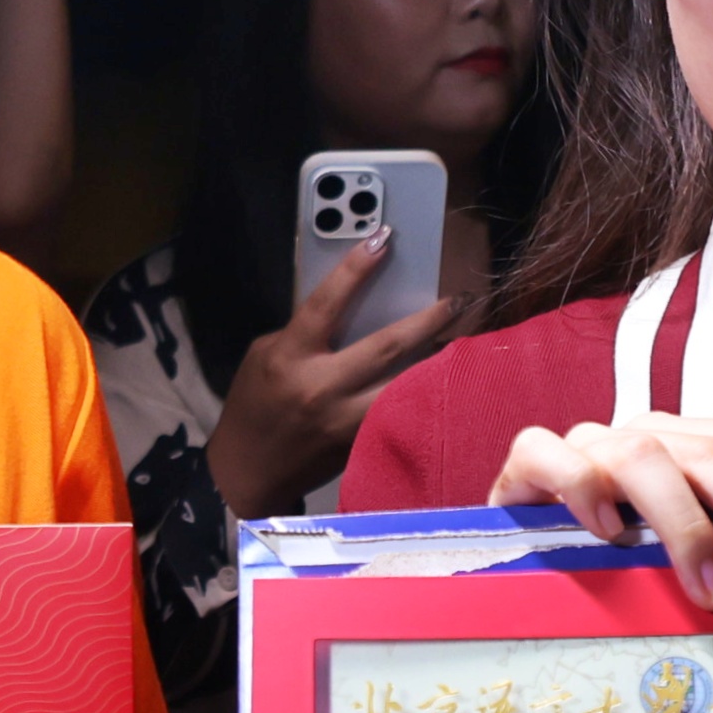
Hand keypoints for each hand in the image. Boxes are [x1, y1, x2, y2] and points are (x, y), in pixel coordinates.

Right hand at [206, 233, 463, 515]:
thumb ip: (304, 333)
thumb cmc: (253, 407)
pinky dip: (423, 393)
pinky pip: (399, 411)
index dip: (355, 269)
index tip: (382, 240)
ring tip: (466, 338)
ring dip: (439, 360)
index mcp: (291, 357)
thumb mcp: (264, 357)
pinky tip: (446, 379)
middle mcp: (322, 387)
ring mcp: (345, 420)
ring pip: (405, 384)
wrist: (247, 473)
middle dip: (427, 319)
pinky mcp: (360, 444)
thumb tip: (349, 311)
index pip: (327, 303)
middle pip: (387, 346)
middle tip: (458, 299)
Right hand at [489, 408, 712, 604]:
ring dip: (686, 527)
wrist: (522, 544)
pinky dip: (580, 488)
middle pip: (712, 454)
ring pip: (642, 456)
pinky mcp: (529, 464)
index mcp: (689, 443)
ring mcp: (588, 445)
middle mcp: (645, 434)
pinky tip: (607, 534)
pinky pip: (548, 454)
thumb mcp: (688, 549)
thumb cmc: (619, 554)